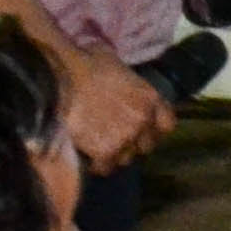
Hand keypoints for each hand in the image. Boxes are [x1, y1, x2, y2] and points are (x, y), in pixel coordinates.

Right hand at [58, 42, 174, 171]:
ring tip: (99, 147)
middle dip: (132, 143)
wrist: (63, 76)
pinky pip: (105, 167)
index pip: (166, 125)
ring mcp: (126, 137)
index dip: (152, 130)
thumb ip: (129, 84)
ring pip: (126, 158)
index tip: (141, 131)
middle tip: (115, 139)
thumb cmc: (87, 63)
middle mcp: (144, 120)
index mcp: (151, 98)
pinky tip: (87, 157)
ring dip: (115, 154)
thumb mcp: (120, 67)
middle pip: (146, 146)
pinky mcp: (106, 150)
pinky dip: (97, 165)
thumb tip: (122, 85)